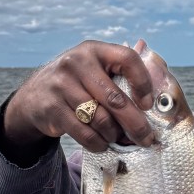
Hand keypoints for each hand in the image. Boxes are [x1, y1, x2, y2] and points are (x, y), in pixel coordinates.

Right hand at [1, 41, 155, 160]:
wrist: (33, 96)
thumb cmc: (77, 82)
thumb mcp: (95, 68)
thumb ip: (123, 70)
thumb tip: (159, 77)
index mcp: (94, 50)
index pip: (128, 58)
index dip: (142, 81)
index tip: (147, 104)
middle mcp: (76, 63)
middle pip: (115, 98)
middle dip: (135, 123)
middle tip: (147, 138)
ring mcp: (61, 85)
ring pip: (100, 119)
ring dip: (113, 135)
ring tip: (118, 139)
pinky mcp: (52, 108)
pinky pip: (84, 133)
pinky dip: (97, 143)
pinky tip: (102, 143)